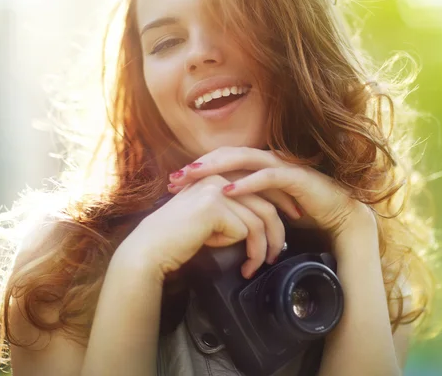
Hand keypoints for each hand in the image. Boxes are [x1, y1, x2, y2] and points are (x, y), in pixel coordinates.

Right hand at [121, 173, 301, 281]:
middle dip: (279, 231)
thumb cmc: (178, 238)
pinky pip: (246, 231)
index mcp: (218, 175)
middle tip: (279, 253)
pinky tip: (241, 265)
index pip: (259, 186)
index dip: (279, 205)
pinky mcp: (215, 206)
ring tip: (258, 266)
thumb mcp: (210, 218)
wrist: (151, 249)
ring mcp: (217, 188)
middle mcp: (219, 176)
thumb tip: (260, 221)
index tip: (290, 224)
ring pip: (261, 219)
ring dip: (264, 248)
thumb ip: (232, 210)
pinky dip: (248, 252)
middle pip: (266, 203)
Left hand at [167, 147, 371, 245]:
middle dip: (199, 165)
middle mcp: (268, 159)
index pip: (223, 160)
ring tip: (193, 176)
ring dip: (216, 167)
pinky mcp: (295, 177)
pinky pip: (267, 177)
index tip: (174, 181)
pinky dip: (247, 183)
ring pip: (243, 159)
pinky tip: (228, 191)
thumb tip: (219, 211)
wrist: (338, 214)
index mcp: (260, 164)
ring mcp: (282, 165)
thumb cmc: (301, 209)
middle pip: (227, 154)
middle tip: (174, 178)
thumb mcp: (266, 204)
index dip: (198, 167)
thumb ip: (246, 201)